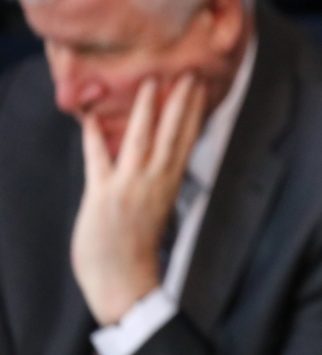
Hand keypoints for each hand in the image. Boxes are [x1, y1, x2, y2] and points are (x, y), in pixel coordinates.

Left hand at [71, 75, 205, 325]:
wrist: (123, 281)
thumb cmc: (137, 249)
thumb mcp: (155, 208)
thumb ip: (154, 180)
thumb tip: (154, 156)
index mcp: (170, 183)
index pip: (186, 139)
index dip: (192, 111)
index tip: (199, 87)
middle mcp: (155, 180)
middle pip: (172, 133)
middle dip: (179, 101)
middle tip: (186, 73)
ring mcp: (130, 186)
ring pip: (142, 139)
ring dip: (146, 109)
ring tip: (151, 82)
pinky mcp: (104, 195)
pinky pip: (98, 160)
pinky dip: (94, 138)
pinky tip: (90, 117)